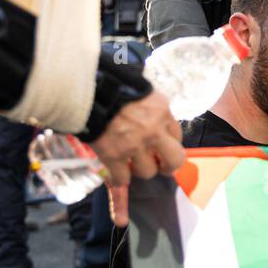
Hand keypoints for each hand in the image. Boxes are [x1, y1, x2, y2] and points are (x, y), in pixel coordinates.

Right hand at [90, 90, 184, 224]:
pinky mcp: (112, 155)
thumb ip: (155, 111)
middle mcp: (152, 131)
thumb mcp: (145, 94)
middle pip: (175, 160)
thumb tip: (159, 128)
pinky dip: (119, 179)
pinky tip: (117, 175)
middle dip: (169, 167)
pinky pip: (122, 178)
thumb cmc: (116, 88)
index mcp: (162, 113)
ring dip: (140, 169)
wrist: (90, 91)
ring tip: (131, 163)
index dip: (169, 143)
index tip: (162, 147)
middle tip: (161, 167)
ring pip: (148, 172)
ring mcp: (133, 145)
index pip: (177, 136)